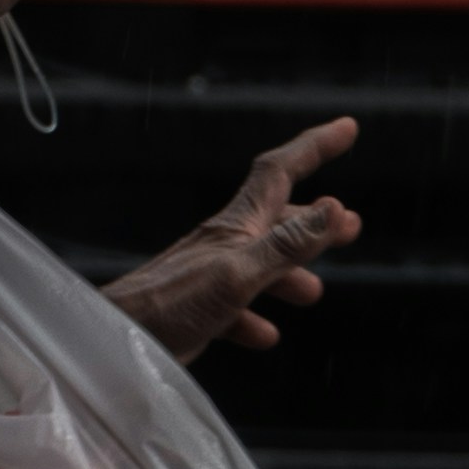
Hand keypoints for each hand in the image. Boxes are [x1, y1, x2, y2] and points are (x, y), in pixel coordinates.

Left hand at [103, 120, 360, 365]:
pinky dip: (256, 317)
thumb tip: (335, 206)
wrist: (115, 340)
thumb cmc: (171, 305)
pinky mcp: (198, 310)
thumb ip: (286, 246)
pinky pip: (236, 308)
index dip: (315, 146)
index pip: (281, 171)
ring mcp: (210, 276)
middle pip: (278, 219)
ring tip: (313, 291)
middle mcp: (225, 243)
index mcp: (236, 225)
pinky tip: (266, 334)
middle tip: (353, 227)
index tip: (348, 128)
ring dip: (291, 273)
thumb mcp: (238, 276)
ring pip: (261, 266)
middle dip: (316, 221)